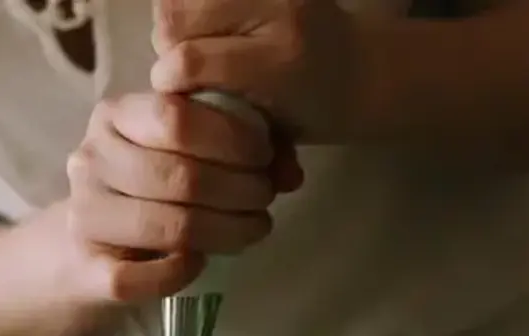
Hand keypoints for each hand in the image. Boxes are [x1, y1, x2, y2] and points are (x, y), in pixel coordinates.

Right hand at [67, 92, 302, 302]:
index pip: (175, 117)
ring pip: (168, 227)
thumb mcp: (188, 151)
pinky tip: (200, 261)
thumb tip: (292, 172)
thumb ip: (241, 147)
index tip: (264, 156)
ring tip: (253, 228)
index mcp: (116, 116)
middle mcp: (91, 160)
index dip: (231, 138)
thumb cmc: (151, 188)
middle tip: (265, 198)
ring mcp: (85, 215)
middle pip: (179, 176)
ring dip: (226, 230)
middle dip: (239, 189)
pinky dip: (180, 272)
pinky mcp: (88, 270)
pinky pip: (142, 277)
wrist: (89, 249)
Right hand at [150, 0, 359, 141]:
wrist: (365, 70)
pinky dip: (196, 4)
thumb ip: (218, 112)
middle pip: (175, 12)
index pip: (189, 61)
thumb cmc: (314, 113)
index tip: (172, 91)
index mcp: (279, 63)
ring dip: (178, 16)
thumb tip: (163, 99)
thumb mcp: (268, 130)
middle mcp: (279, 12)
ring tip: (199, 39)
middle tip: (187, 61)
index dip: (168, 78)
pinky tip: (212, 23)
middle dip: (168, 40)